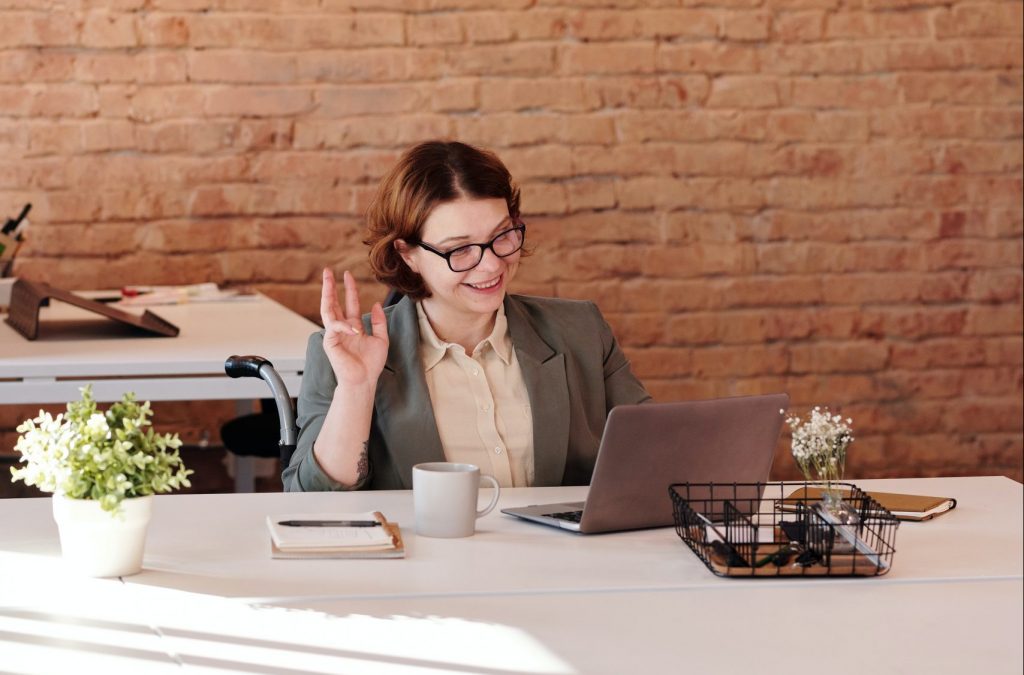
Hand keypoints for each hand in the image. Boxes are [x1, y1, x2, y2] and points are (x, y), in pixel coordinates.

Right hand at [319, 269, 388, 389]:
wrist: (364, 381)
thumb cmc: (371, 364)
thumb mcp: (381, 339)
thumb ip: (379, 322)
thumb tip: (376, 304)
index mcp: (353, 327)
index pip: (349, 304)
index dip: (349, 289)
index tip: (347, 275)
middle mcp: (342, 328)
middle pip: (333, 303)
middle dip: (330, 287)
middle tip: (328, 271)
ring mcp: (334, 335)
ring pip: (327, 310)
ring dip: (327, 294)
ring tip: (327, 280)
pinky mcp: (330, 342)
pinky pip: (334, 328)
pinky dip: (344, 326)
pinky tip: (354, 328)